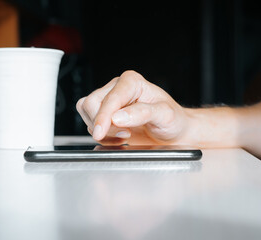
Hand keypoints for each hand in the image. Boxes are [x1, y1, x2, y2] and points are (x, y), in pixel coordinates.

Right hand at [76, 70, 190, 144]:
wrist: (173, 132)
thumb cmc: (173, 120)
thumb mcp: (165, 115)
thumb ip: (143, 113)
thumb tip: (118, 117)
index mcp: (132, 82)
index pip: (109, 98)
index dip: (102, 117)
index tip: (101, 133)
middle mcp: (118, 88)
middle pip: (91, 104)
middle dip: (103, 124)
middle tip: (125, 135)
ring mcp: (110, 101)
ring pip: (87, 113)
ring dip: (102, 131)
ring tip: (124, 136)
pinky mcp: (105, 114)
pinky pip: (90, 124)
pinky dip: (102, 135)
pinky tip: (118, 138)